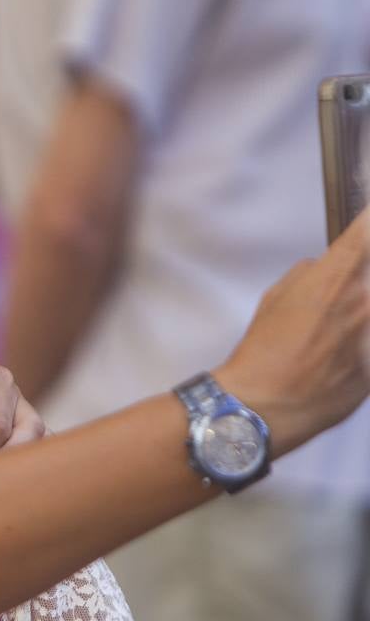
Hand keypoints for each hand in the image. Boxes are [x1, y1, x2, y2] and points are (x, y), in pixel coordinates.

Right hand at [214, 209, 369, 455]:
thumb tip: (323, 271)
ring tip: (325, 333)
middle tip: (330, 303)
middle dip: (359, 283)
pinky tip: (334, 357)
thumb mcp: (273, 300)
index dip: (368, 221)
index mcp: (333, 281)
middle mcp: (363, 303)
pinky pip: (369, 346)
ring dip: (358, 314)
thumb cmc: (262, 349)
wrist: (267, 405)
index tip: (369, 215)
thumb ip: (306, 278)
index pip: (363, 237)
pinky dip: (359, 346)